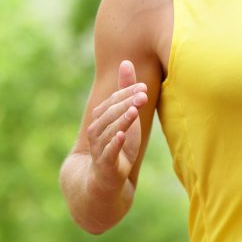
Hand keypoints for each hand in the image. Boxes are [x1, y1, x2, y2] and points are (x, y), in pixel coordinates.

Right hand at [85, 60, 147, 191]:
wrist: (104, 180)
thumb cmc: (117, 144)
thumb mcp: (125, 117)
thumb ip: (125, 91)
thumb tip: (126, 61)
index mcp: (101, 117)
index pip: (114, 100)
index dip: (128, 92)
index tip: (144, 87)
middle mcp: (97, 130)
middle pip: (112, 112)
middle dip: (127, 103)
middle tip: (143, 95)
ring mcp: (99, 147)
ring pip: (110, 130)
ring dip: (123, 120)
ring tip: (134, 110)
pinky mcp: (105, 163)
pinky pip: (109, 152)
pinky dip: (115, 143)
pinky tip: (122, 135)